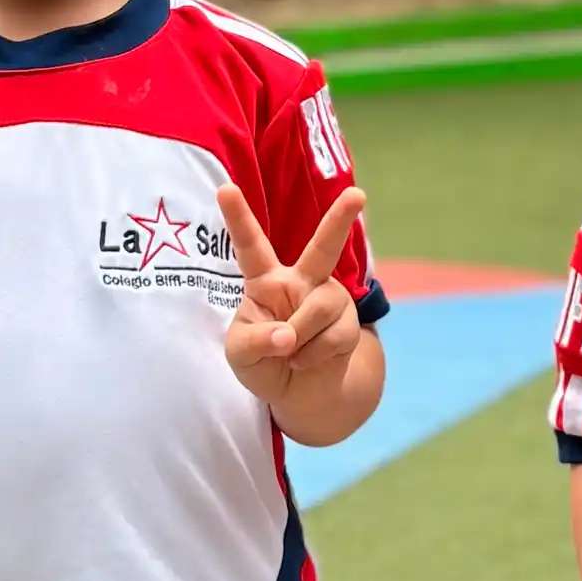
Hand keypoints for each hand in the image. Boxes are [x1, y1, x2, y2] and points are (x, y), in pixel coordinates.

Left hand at [218, 183, 365, 404]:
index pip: (251, 246)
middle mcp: (302, 281)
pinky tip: (306, 360)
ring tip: (291, 354)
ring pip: (320, 307)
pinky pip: (334, 335)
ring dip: (300, 337)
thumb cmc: (262, 362)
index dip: (238, 217)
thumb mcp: (240, 353)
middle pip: (323, 247)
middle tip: (357, 195)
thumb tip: (288, 335)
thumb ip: (255, 339)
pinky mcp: (348, 323)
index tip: (224, 188)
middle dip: (340, 220)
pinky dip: (312, 355)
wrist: (298, 392)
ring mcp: (328, 299)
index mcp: (266, 280)